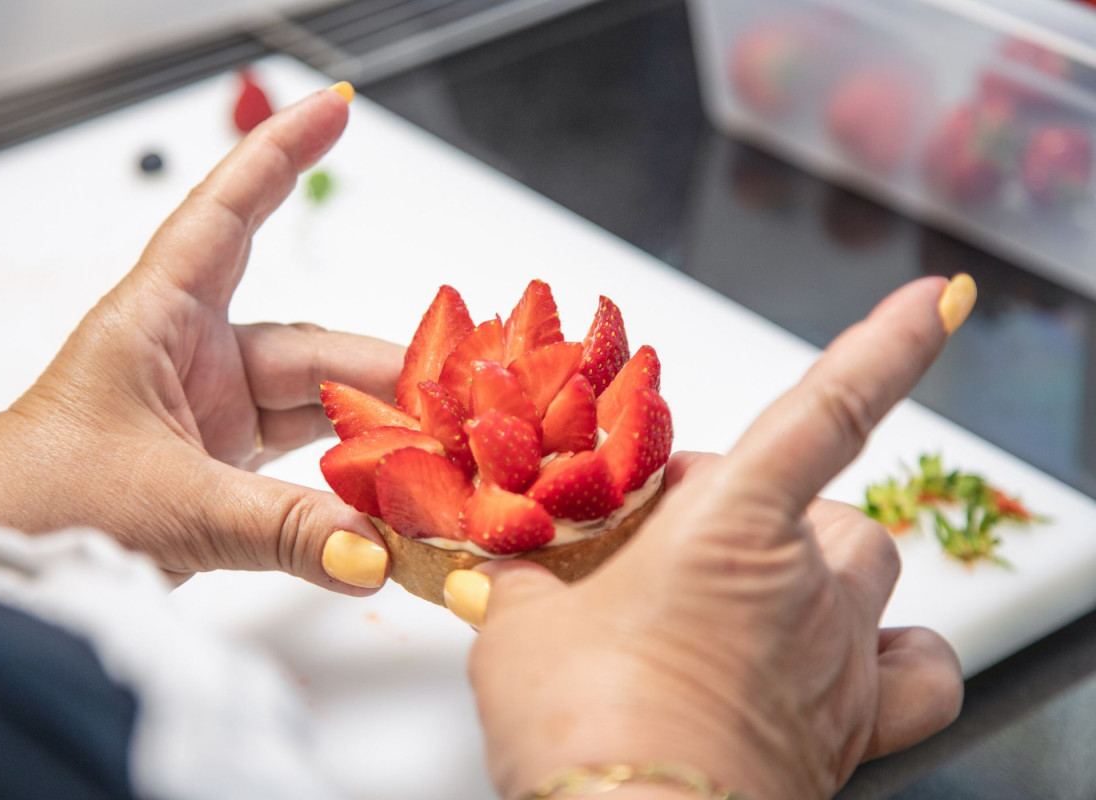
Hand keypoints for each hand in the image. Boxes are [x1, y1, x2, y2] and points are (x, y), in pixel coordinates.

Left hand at [0, 85, 398, 591]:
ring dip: (368, 433)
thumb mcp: (173, 505)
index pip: (228, 214)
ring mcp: (208, 413)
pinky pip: (298, 455)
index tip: (336, 106)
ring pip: (311, 404)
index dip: (281, 154)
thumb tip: (376, 552)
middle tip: (447, 403)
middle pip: (308, 344)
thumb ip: (285, 530)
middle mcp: (189, 356)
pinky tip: (383, 498)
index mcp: (157, 321)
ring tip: (432, 458)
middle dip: (380, 373)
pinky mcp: (217, 465)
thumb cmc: (38, 502)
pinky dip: (340, 477)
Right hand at [459, 276, 974, 798]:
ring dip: (818, 562)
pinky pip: (917, 672)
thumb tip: (504, 567)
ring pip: (869, 570)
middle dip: (761, 503)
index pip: (828, 409)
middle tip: (687, 537)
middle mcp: (805, 585)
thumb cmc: (588, 731)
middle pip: (824, 502)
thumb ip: (520, 580)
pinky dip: (894, 652)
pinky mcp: (851, 728)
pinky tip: (848, 652)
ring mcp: (837, 656)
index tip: (932, 299)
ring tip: (750, 587)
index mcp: (731, 531)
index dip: (888, 345)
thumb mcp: (519, 630)